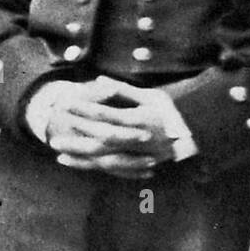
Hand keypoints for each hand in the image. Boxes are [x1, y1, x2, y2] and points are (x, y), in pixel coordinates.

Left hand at [24, 76, 190, 176]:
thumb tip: (100, 80)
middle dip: (76, 141)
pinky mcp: (142, 165)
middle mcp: (138, 140)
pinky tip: (83, 165)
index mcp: (139, 119)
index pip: (106, 116)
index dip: (84, 111)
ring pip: (106, 160)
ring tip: (61, 156)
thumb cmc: (173, 111)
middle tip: (53, 139)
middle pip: (100, 142)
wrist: (196, 134)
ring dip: (82, 159)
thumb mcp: (151, 95)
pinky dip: (98, 168)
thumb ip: (124, 91)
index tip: (66, 105)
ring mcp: (140, 155)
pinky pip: (116, 170)